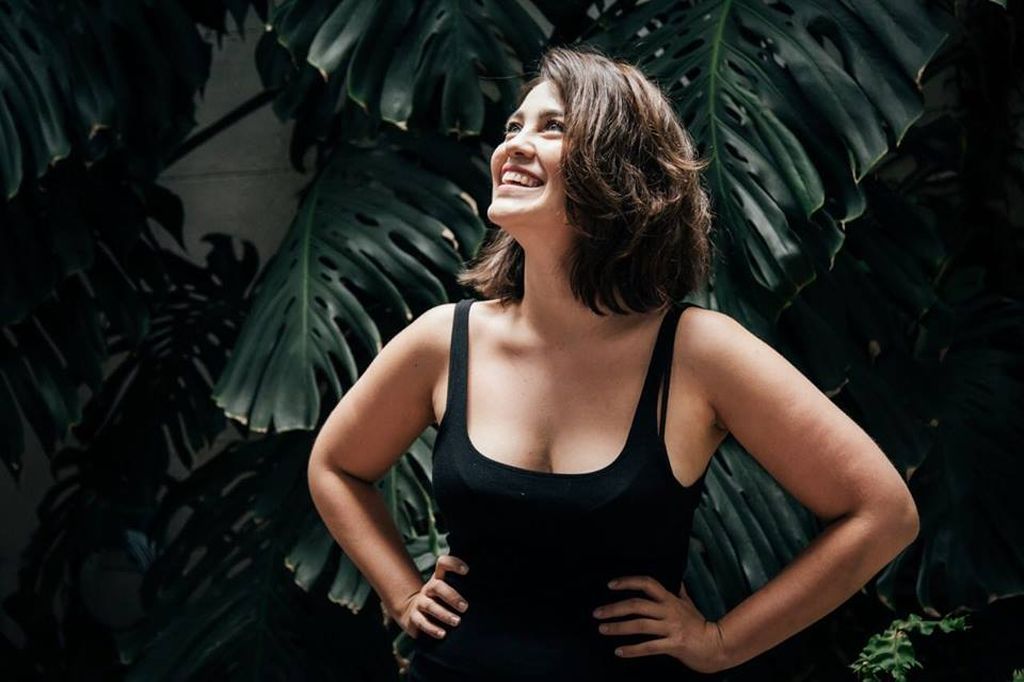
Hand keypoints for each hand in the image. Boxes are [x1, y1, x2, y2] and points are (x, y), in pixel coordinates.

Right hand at [395, 554, 470, 639]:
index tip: (466, 571)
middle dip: (452, 596)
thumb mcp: (448, 592)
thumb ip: (462, 589)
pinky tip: (442, 634)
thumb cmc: (439, 602)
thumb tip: (489, 592)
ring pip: (430, 606)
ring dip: (444, 614)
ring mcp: (420, 603)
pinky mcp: (413, 617)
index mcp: (438, 579)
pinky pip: (422, 622)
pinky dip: (432, 629)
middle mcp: (428, 589)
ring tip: (457, 621)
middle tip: (465, 607)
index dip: (453, 564)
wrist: (412, 613)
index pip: (443, 564)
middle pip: (437, 586)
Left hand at [593, 575, 726, 673]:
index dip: (628, 582)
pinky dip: (632, 650)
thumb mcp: (689, 605)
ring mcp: (671, 628)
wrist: (717, 646)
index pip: (647, 584)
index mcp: (670, 600)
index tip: (610, 585)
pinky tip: (619, 651)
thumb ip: (680, 593)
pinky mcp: (674, 645)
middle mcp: (669, 611)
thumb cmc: (701, 625)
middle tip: (597, 613)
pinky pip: (649, 647)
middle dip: (614, 608)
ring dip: (618, 627)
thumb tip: (678, 579)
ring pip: (640, 625)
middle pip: (637, 605)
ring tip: (602, 629)